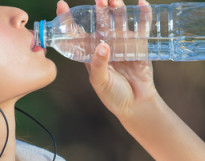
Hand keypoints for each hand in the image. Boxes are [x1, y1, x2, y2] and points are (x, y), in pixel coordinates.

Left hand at [56, 0, 159, 119]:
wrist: (135, 105)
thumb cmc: (113, 95)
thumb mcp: (100, 82)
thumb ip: (99, 65)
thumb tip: (103, 46)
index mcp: (91, 52)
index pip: (77, 32)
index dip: (69, 19)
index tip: (62, 5)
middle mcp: (106, 43)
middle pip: (102, 21)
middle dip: (100, 9)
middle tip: (99, 0)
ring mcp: (123, 42)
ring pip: (120, 20)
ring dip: (118, 8)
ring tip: (114, 1)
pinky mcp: (140, 45)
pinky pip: (142, 27)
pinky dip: (143, 15)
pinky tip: (142, 4)